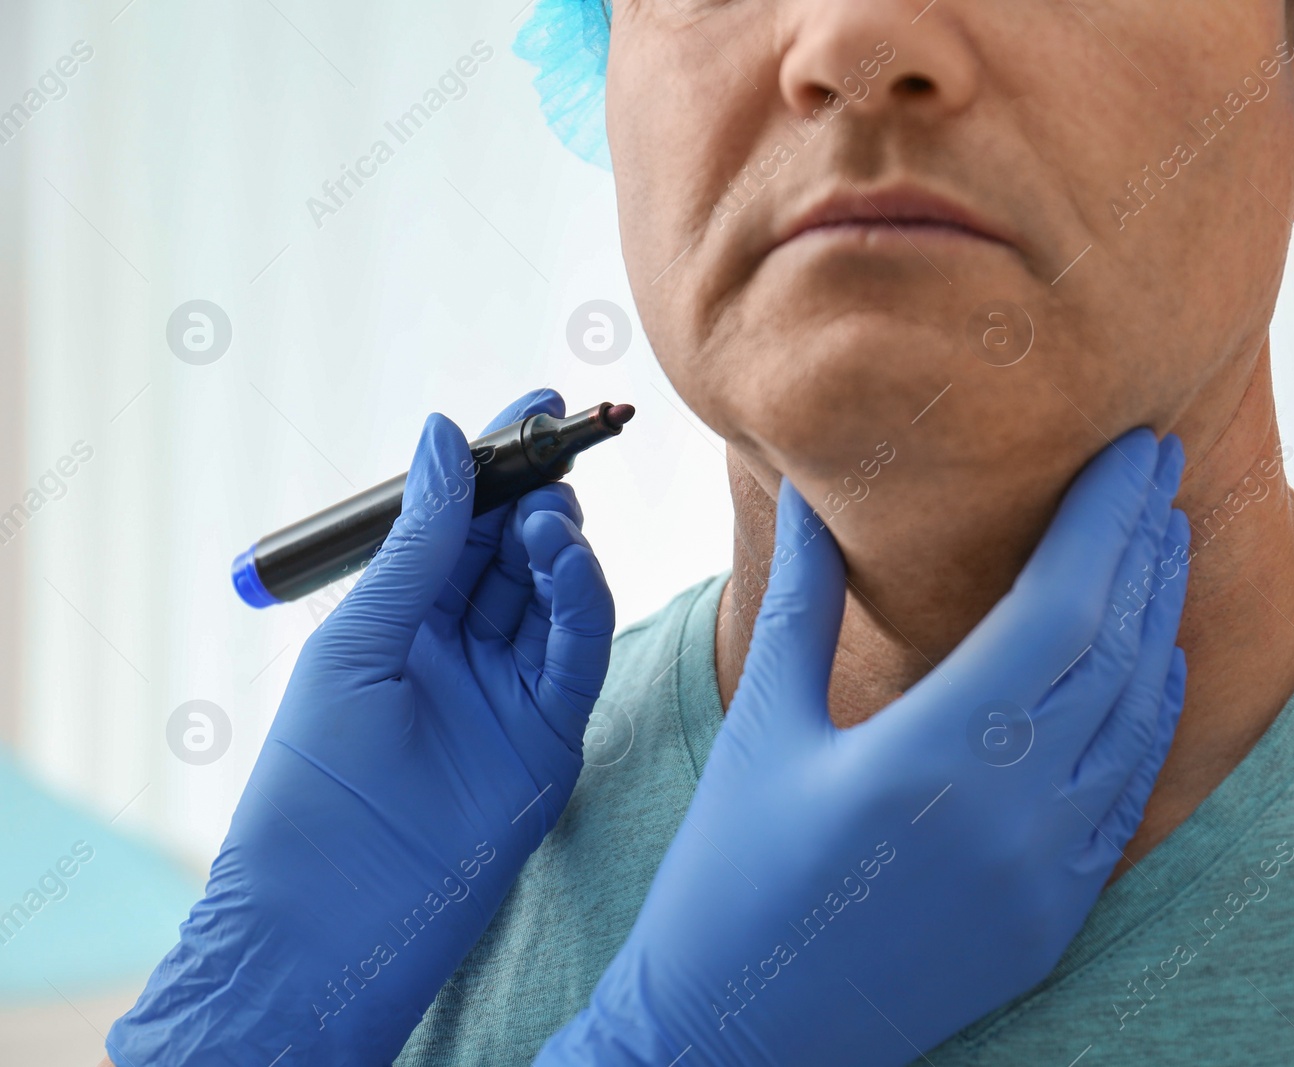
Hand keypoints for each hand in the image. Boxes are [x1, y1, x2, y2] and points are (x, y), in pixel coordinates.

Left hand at [107, 390, 615, 1066]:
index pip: (459, 524)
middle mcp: (458, 646)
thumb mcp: (362, 639)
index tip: (533, 408)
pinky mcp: (551, 731)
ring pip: (551, 593)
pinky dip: (581, 600)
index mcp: (399, 618)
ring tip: (548, 518)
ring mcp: (509, 688)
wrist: (338, 911)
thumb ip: (419, 543)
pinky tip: (565, 561)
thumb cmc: (318, 779)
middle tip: (555, 452)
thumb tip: (443, 438)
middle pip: (512, 549)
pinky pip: (577, 650)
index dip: (493, 467)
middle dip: (536, 494)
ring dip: (556, 545)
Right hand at [539, 430, 1188, 1065]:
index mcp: (932, 751)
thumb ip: (804, 598)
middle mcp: (1010, 812)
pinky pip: (1127, 795)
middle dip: (1143, 546)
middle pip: (1113, 649)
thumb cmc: (730, 877)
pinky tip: (1153, 663)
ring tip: (1165, 542)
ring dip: (1157, 620)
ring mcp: (1045, 874)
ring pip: (1135, 718)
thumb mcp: (765, 724)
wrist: (739, 1036)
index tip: (1132, 449)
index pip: (1059, 605)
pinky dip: (1148, 717)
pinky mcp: (1054, 919)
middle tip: (1160, 468)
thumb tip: (814, 491)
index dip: (1104, 518)